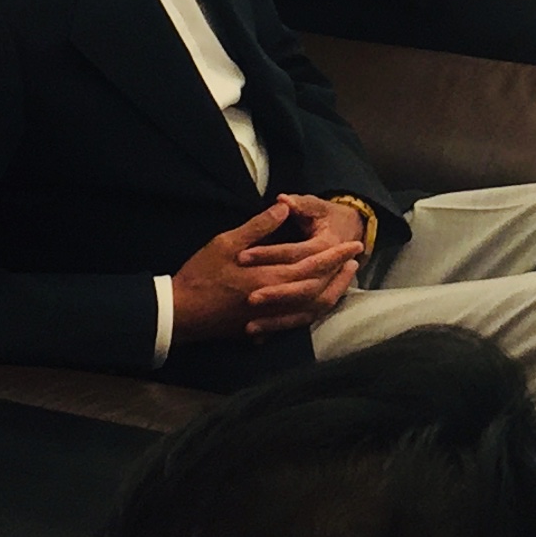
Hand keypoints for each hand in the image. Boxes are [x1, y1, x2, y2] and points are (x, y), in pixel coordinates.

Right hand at [171, 198, 361, 340]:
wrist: (180, 313)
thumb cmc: (200, 274)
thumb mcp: (226, 242)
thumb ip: (259, 226)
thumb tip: (284, 207)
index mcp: (269, 277)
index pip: (313, 266)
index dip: (335, 255)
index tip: (354, 244)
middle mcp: (275, 302)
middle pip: (319, 291)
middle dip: (339, 274)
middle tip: (356, 259)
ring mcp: (269, 319)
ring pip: (311, 310)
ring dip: (330, 292)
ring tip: (342, 278)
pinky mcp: (261, 329)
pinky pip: (296, 322)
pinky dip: (312, 311)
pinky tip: (317, 302)